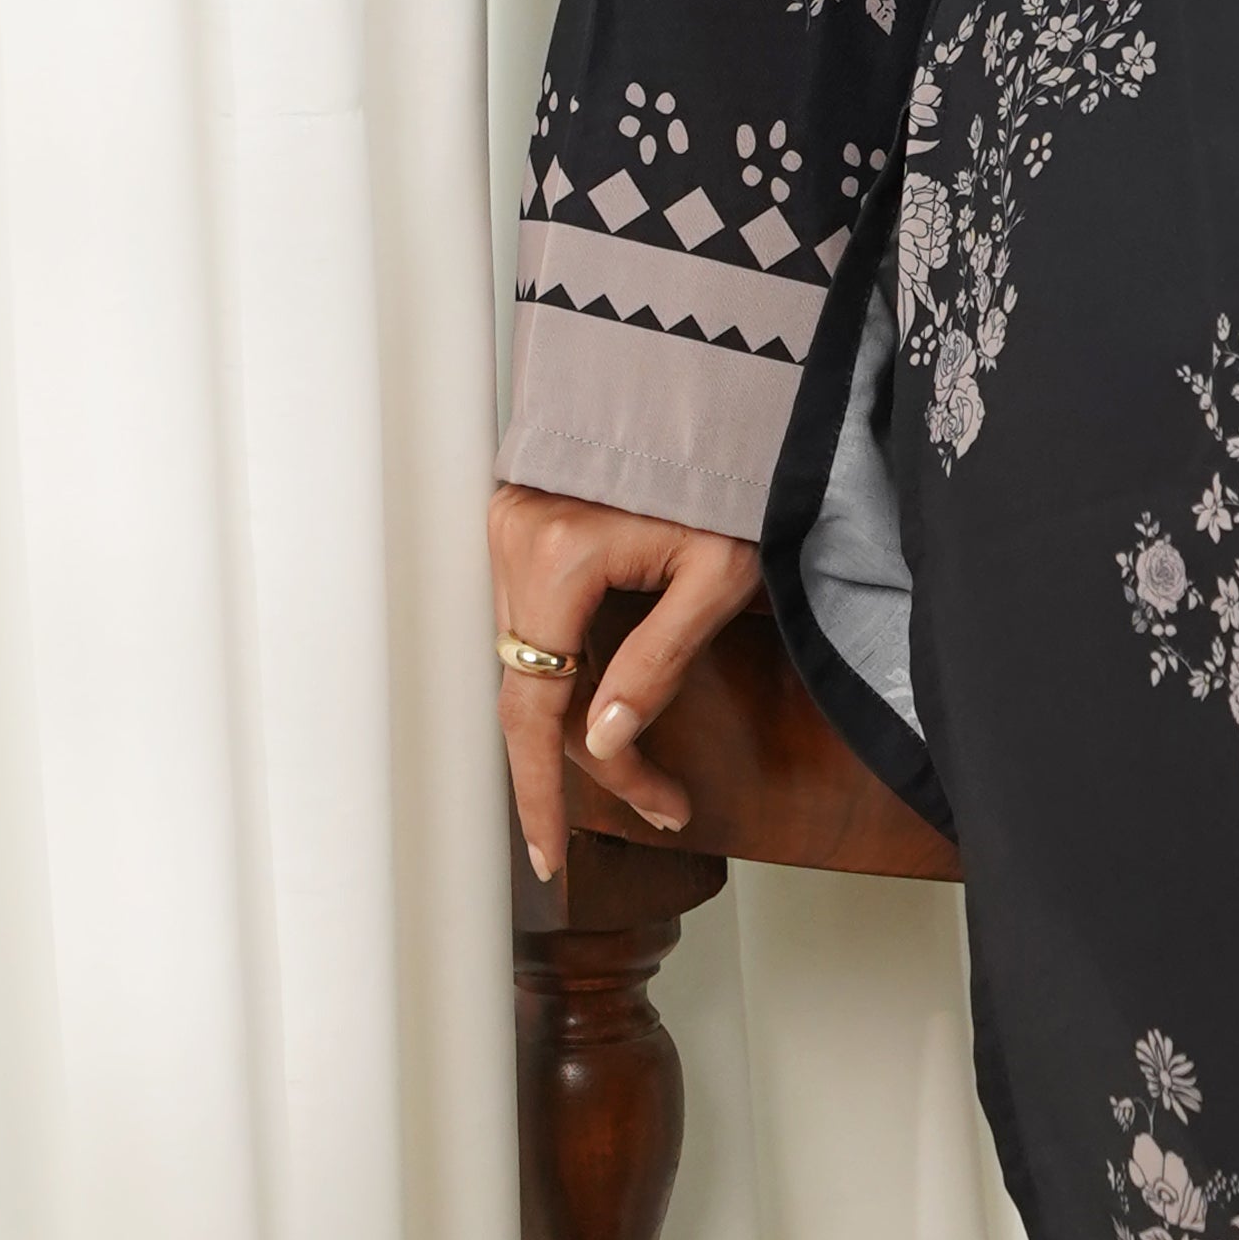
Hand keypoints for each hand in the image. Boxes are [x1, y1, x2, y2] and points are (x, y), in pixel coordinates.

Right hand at [490, 480, 769, 877]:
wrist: (718, 383)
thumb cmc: (729, 470)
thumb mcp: (717, 576)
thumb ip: (659, 662)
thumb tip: (604, 744)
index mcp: (556, 553)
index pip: (533, 704)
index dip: (541, 790)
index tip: (550, 856)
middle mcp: (513, 537)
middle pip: (536, 690)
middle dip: (596, 762)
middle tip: (665, 805)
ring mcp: (509, 525)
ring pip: (533, 662)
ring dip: (586, 722)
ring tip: (656, 774)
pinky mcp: (520, 521)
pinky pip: (534, 623)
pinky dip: (571, 673)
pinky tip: (613, 711)